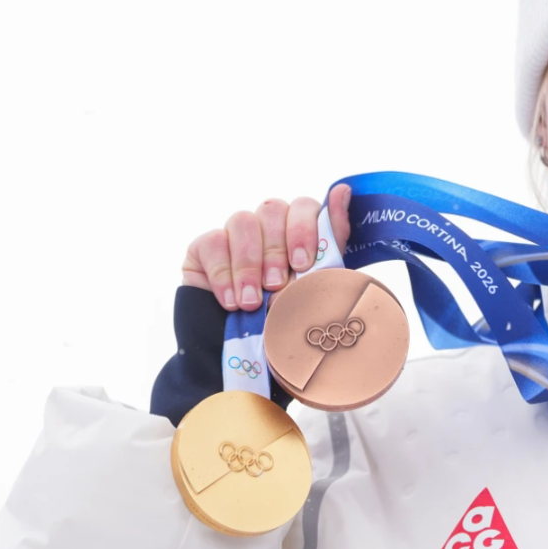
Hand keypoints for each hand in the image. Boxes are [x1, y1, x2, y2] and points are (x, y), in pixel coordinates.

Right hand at [182, 184, 351, 311]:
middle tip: (277, 286)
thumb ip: (330, 241)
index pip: (304, 206)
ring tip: (253, 301)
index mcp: (297, 231)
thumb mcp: (314, 287)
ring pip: (242, 221)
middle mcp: (266, 227)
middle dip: (277, 250)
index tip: (303, 264)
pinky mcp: (204, 248)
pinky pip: (212, 243)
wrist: (242, 357)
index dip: (304, 229)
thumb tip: (343, 191)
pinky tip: (231, 301)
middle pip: (272, 209)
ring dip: (250, 265)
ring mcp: (234, 235)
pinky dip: (224, 275)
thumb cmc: (285, 320)